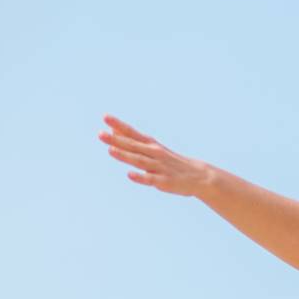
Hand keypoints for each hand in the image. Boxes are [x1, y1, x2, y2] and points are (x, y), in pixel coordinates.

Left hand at [98, 115, 212, 195]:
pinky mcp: (164, 182)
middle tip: (100, 134)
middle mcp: (154, 154)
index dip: (119, 125)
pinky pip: (150, 179)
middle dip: (116, 140)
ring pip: (139, 160)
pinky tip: (130, 175)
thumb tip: (113, 130)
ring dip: (125, 156)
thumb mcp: (152, 148)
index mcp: (150, 145)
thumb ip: (132, 140)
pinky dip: (140, 177)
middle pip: (132, 146)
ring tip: (110, 151)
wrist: (198, 176)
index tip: (105, 117)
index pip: (132, 133)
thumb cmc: (170, 162)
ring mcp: (159, 167)